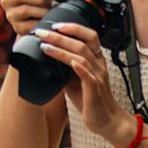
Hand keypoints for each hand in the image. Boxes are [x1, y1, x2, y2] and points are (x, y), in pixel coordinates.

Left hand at [34, 23, 130, 142]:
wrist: (106, 121)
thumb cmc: (90, 100)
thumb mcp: (74, 80)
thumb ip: (65, 68)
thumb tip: (47, 57)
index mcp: (96, 60)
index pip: (89, 36)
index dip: (74, 28)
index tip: (55, 25)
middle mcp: (98, 65)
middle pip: (81, 43)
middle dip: (60, 36)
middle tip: (42, 33)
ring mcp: (98, 77)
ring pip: (81, 57)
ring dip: (61, 50)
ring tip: (45, 46)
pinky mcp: (94, 90)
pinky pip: (88, 76)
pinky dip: (79, 68)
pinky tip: (70, 62)